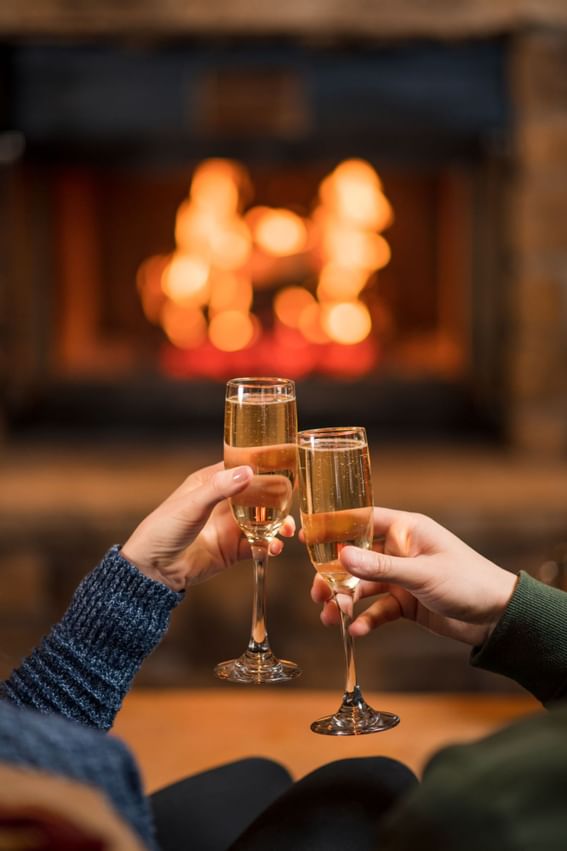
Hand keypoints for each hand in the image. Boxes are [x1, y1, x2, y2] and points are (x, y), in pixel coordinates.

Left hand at [122, 462, 294, 591]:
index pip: (242, 468)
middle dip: (278, 499)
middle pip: (259, 495)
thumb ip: (219, 488)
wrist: (154, 570)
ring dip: (279, 524)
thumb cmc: (163, 529)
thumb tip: (247, 472)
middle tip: (291, 503)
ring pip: (264, 520)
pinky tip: (274, 547)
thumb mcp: (191, 504)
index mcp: (212, 483)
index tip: (285, 468)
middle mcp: (224, 502)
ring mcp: (230, 526)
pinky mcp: (233, 549)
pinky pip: (259, 544)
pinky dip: (270, 545)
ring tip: (287, 531)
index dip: (263, 468)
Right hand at [311, 508, 516, 646]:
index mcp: (406, 530)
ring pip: (362, 586)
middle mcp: (400, 551)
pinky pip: (377, 609)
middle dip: (334, 576)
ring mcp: (401, 578)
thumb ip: (380, 568)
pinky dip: (365, 620)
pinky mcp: (405, 603)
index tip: (307, 536)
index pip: (363, 521)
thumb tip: (340, 556)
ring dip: (345, 600)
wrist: (497, 618)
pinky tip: (356, 631)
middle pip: (356, 558)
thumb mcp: (421, 574)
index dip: (334, 527)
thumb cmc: (467, 582)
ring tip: (331, 617)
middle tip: (317, 593)